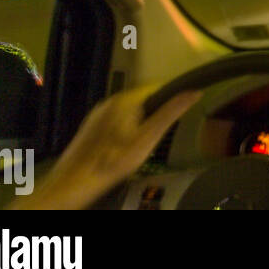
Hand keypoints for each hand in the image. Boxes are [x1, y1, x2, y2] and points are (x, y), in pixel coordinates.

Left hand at [11, 85, 201, 209]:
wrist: (74, 182)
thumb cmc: (115, 159)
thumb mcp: (149, 137)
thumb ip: (171, 112)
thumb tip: (194, 91)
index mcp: (125, 99)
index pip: (157, 87)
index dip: (171, 98)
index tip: (179, 114)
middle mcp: (110, 101)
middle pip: (143, 100)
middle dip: (154, 114)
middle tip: (159, 136)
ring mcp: (98, 114)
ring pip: (128, 112)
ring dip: (139, 124)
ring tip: (142, 146)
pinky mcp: (90, 128)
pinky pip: (116, 123)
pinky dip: (125, 132)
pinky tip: (123, 150)